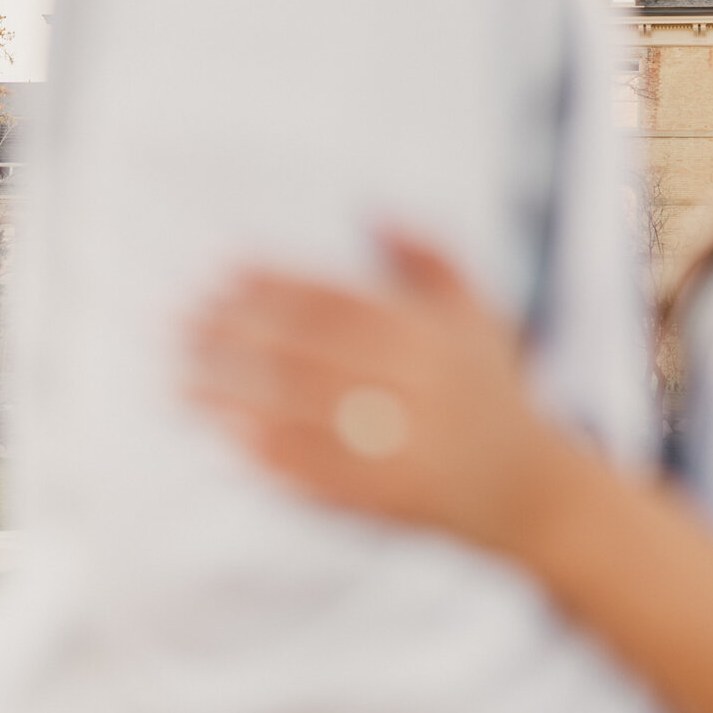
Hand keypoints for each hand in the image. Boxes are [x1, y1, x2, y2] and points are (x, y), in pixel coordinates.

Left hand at [183, 234, 575, 554]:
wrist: (532, 493)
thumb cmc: (495, 393)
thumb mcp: (479, 313)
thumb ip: (429, 258)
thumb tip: (372, 212)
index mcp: (432, 336)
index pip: (335, 301)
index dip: (272, 285)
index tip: (220, 274)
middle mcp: (416, 388)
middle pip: (305, 354)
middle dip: (235, 336)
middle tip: (180, 322)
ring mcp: (399, 448)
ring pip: (299, 414)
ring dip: (231, 396)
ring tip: (180, 380)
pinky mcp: (385, 500)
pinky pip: (312, 472)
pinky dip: (262, 452)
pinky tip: (222, 435)